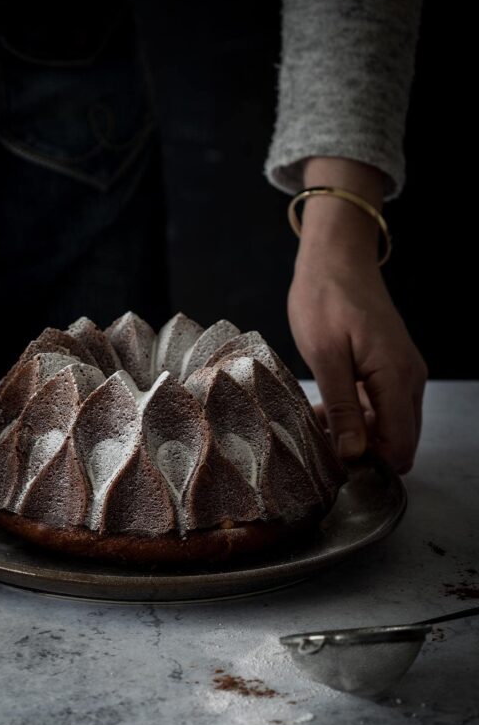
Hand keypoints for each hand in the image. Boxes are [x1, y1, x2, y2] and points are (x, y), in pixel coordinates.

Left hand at [288, 158, 427, 474]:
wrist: (336, 258)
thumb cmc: (325, 299)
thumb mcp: (325, 357)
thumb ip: (342, 408)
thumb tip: (353, 455)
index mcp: (396, 378)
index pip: (400, 448)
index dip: (369, 466)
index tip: (332, 465)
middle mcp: (409, 380)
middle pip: (398, 443)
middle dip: (362, 454)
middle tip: (319, 448)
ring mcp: (403, 374)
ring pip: (388, 427)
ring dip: (357, 435)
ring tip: (315, 427)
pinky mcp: (390, 369)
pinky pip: (381, 407)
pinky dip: (357, 417)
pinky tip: (324, 412)